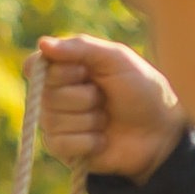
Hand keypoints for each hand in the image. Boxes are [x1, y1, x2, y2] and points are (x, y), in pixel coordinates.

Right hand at [38, 35, 187, 181]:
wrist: (159, 131)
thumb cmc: (141, 89)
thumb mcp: (116, 59)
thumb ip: (80, 47)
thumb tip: (42, 44)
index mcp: (66, 68)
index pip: (36, 66)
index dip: (58, 71)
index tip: (84, 71)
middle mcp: (56, 94)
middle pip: (45, 95)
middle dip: (82, 97)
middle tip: (104, 97)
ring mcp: (58, 123)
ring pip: (52, 120)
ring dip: (89, 119)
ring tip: (107, 119)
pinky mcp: (63, 149)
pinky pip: (59, 144)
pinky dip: (87, 141)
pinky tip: (102, 140)